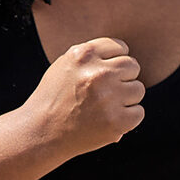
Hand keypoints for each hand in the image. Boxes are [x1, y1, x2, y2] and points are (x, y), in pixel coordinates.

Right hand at [27, 37, 145, 159]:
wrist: (40, 133)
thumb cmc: (54, 98)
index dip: (112, 61)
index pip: (120, 47)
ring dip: (125, 98)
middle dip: (121, 78)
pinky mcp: (116, 121)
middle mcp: (98, 73)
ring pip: (138, 89)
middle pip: (132, 66)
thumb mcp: (64, 65)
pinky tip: (107, 120)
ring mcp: (108, 98)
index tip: (102, 74)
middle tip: (103, 93)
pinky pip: (138, 112)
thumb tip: (125, 52)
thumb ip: (92, 56)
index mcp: (83, 54)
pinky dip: (127, 118)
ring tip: (103, 107)